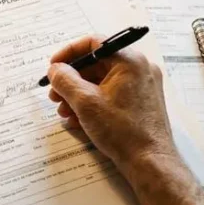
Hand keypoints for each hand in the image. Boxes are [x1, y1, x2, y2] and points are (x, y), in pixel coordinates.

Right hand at [46, 35, 178, 174]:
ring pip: (102, 82)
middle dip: (71, 80)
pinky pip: (112, 95)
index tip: (53, 67)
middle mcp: (139, 69)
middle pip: (97, 64)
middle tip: (55, 94)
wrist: (150, 162)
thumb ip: (65, 80)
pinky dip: (94, 103)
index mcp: (130, 61)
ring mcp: (143, 86)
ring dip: (79, 95)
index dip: (69, 53)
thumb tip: (55, 69)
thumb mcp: (85, 102)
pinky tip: (79, 120)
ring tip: (65, 112)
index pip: (94, 43)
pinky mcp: (142, 103)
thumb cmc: (122, 131)